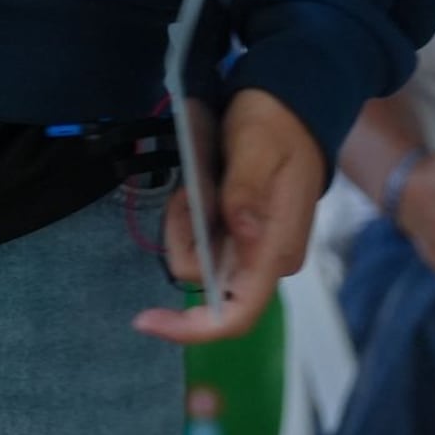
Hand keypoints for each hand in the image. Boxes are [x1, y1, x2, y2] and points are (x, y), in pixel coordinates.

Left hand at [137, 88, 326, 343]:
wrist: (289, 108)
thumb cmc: (274, 126)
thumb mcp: (256, 147)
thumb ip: (246, 191)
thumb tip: (244, 235)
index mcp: (275, 250)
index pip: (238, 312)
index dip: (193, 327)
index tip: (144, 319)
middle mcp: (266, 260)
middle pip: (203, 278)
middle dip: (182, 239)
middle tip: (188, 193)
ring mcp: (253, 249)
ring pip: (196, 257)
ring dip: (183, 223)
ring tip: (196, 184)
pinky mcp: (241, 235)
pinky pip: (199, 239)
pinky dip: (188, 217)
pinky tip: (197, 188)